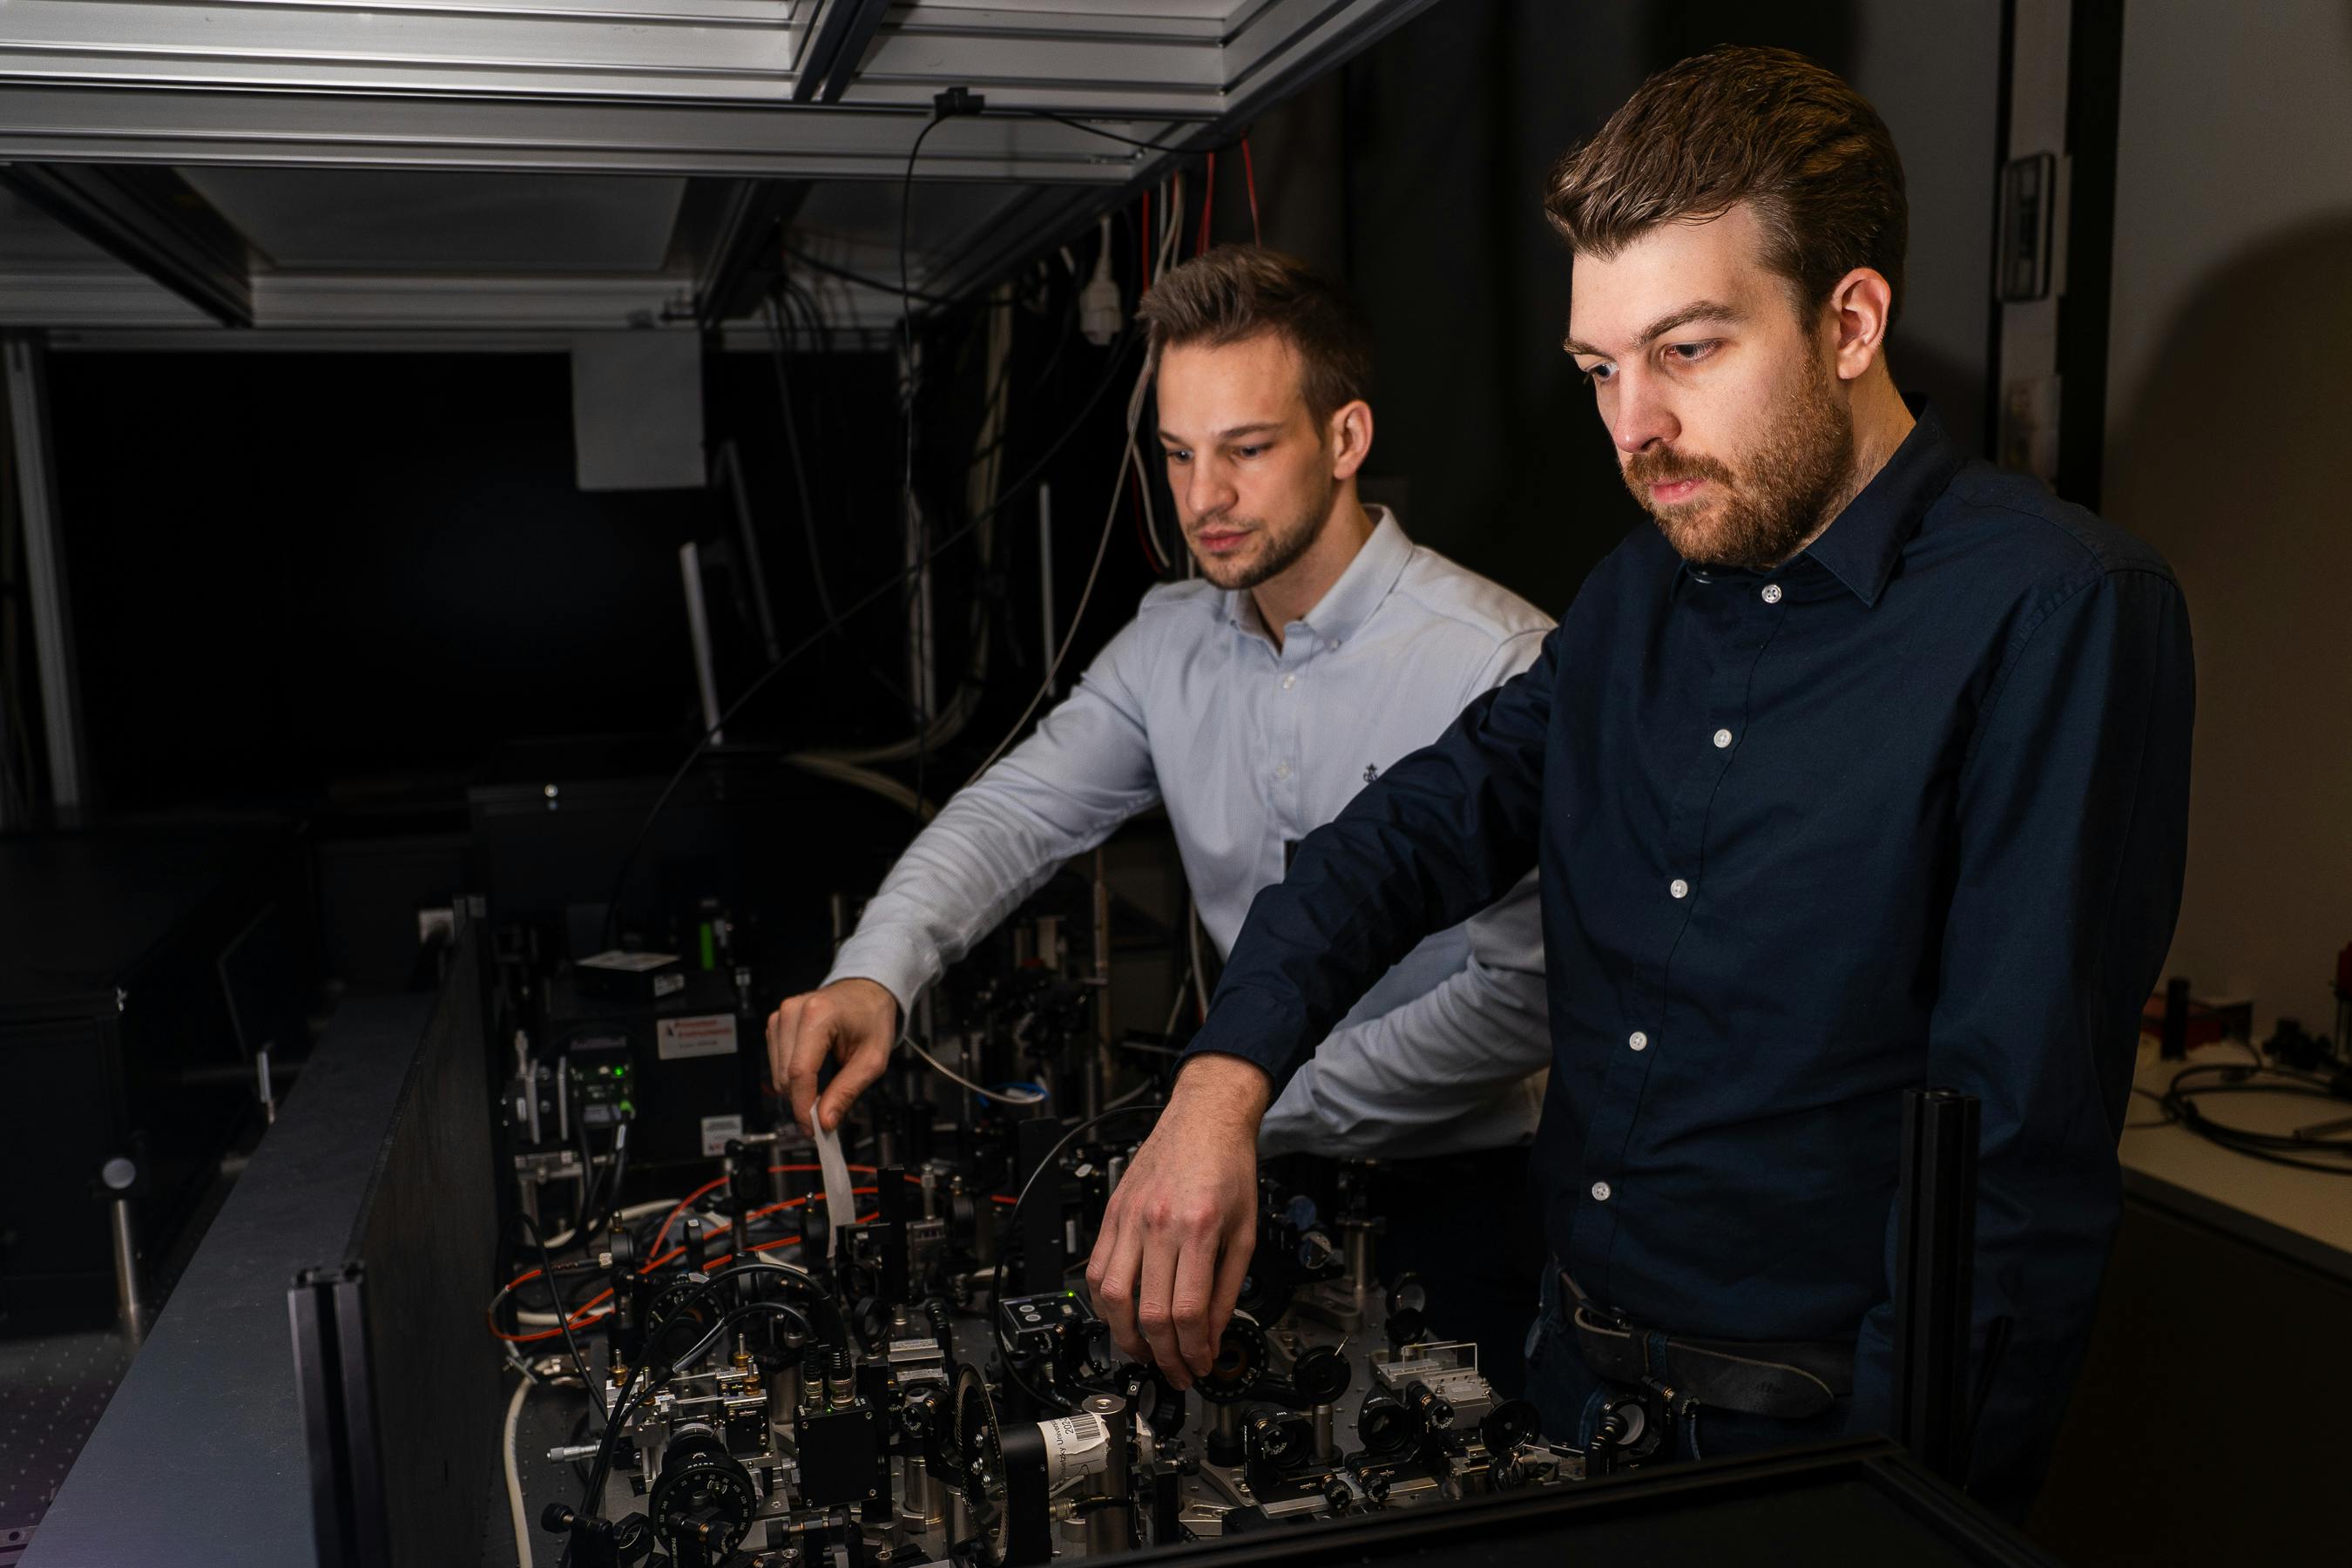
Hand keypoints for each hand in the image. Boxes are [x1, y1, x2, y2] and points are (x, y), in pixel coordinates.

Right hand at [766, 978, 899, 1133]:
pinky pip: (776, 1063)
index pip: (800, 1072)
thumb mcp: (872, 1059)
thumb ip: (847, 1091)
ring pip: (778, 1073)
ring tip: (825, 1085)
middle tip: (825, 1113)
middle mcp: (793, 1012)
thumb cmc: (871, 1018)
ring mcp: (781, 1016)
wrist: (865, 992)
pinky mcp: (776, 1023)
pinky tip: (813, 1072)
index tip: (813, 1129)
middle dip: (803, 1101)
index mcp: (818, 1015)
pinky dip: (793, 1077)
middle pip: (785, 1076)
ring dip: (797, 1089)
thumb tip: (825, 1120)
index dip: (803, 1106)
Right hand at [1084, 1054, 1269, 1388]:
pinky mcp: (1112, 1214)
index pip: (1185, 1312)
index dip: (1191, 1351)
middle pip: (1148, 1313)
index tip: (1199, 1366)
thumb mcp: (1245, 1233)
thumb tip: (1213, 1334)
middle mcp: (1158, 1225)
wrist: (1205, 1120)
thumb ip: (1227, 1289)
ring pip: (1110, 1297)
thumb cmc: (1228, 1168)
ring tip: (1144, 1352)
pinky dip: (1103, 1302)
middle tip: (1174, 1371)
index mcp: (1198, 1230)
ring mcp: (1129, 1219)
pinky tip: (1120, 1315)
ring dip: (1125, 1337)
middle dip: (1162, 1356)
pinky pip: (1095, 1268)